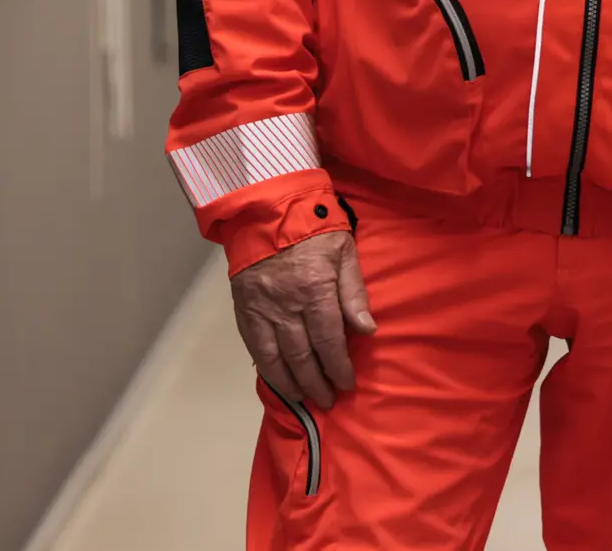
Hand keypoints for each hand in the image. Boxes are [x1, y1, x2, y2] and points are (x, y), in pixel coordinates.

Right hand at [231, 230, 374, 409]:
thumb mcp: (344, 251)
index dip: (338, 366)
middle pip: (302, 355)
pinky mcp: (244, 310)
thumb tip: (367, 330)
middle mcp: (286, 305)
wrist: (266, 212)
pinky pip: (255, 348)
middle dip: (317, 383)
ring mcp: (261, 310)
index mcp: (314, 289)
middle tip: (328, 400)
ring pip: (276, 358)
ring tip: (305, 398)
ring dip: (292, 383)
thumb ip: (354, 292)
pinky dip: (268, 369)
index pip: (329, 339)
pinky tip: (279, 380)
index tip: (347, 383)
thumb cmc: (314, 229)